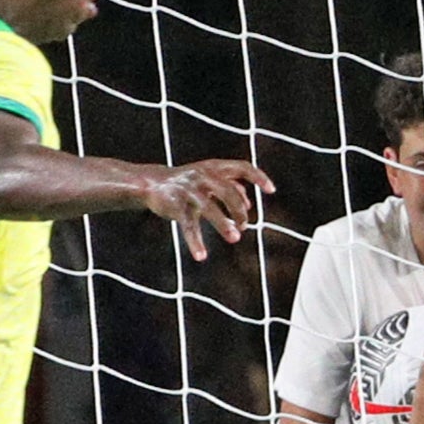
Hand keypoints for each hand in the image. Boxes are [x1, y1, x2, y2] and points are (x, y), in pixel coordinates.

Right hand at [140, 157, 273, 261]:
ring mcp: (189, 190)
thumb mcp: (210, 179)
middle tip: (244, 226)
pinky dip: (195, 241)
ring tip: (235, 238)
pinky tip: (201, 256)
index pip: (241, 167)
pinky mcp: (175, 205)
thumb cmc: (188, 182)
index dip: (258, 177)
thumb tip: (248, 205)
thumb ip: (230, 187)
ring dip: (223, 224)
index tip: (272, 191)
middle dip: (240, 210)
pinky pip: (188, 225)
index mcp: (214, 168)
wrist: (152, 182)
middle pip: (228, 191)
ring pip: (209, 208)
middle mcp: (203, 176)